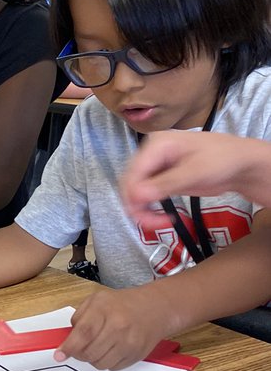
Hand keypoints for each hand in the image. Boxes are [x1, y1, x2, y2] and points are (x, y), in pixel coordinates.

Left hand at [55, 284, 172, 370]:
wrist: (155, 308)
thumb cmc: (122, 304)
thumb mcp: (97, 300)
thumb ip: (79, 317)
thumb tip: (68, 339)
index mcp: (104, 310)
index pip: (83, 333)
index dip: (69, 347)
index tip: (59, 355)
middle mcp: (118, 327)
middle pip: (89, 353)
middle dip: (79, 354)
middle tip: (80, 347)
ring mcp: (129, 343)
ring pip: (100, 364)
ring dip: (93, 359)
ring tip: (99, 345)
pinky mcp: (136, 355)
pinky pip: (113, 368)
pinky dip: (107, 361)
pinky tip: (112, 348)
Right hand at [122, 130, 270, 217]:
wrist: (241, 164)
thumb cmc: (222, 160)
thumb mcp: (195, 172)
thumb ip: (165, 184)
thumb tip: (137, 196)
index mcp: (157, 145)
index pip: (133, 173)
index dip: (134, 196)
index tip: (146, 216)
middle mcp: (151, 154)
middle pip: (130, 183)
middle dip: (137, 206)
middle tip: (154, 224)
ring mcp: (155, 167)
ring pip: (135, 192)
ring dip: (142, 210)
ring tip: (160, 223)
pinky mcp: (161, 179)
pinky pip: (146, 196)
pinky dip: (149, 209)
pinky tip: (162, 217)